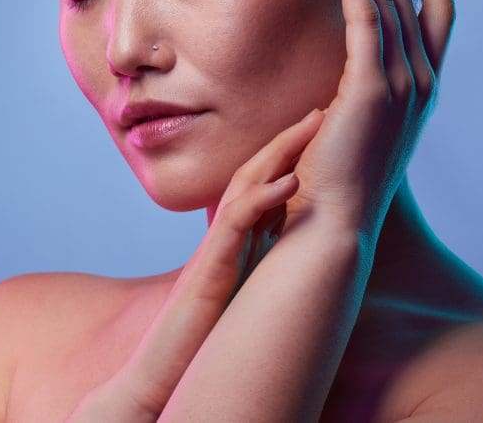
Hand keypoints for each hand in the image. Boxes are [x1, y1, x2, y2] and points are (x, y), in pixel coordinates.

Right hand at [70, 109, 325, 420]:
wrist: (164, 371)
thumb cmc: (203, 337)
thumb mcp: (238, 289)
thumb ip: (255, 262)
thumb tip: (285, 247)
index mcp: (235, 241)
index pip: (262, 185)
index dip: (289, 155)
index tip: (318, 130)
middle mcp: (224, 236)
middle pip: (254, 172)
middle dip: (287, 140)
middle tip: (319, 110)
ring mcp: (216, 247)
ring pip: (245, 186)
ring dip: (280, 153)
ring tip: (312, 125)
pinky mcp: (211, 266)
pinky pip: (238, 223)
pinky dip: (265, 199)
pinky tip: (292, 182)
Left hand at [284, 0, 455, 237]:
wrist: (335, 226)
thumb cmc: (337, 182)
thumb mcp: (357, 129)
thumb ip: (360, 97)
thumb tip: (341, 84)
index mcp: (421, 88)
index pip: (437, 15)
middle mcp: (421, 81)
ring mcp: (401, 84)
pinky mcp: (370, 89)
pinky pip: (364, 17)